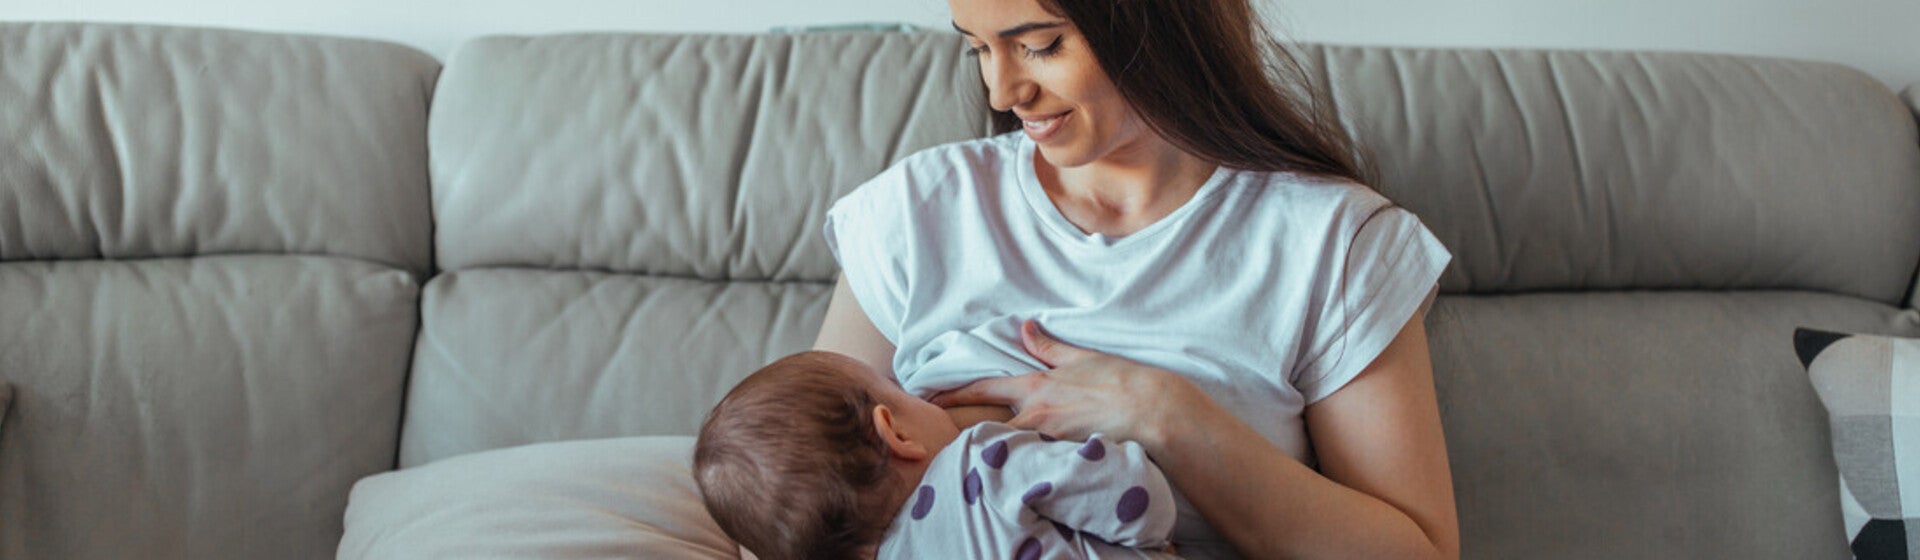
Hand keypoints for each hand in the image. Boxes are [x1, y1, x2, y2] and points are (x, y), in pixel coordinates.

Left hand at [930, 320, 1206, 447]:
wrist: (1153, 410)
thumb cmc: (1122, 380)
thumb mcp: (1082, 357)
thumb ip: (1049, 347)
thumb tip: (1027, 326)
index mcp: (1036, 386)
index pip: (984, 388)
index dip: (955, 394)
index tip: (932, 398)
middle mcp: (1035, 414)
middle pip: (986, 426)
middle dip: (966, 432)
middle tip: (943, 440)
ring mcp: (1046, 439)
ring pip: (1006, 448)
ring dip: (992, 451)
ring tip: (975, 458)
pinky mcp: (1062, 458)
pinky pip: (1031, 464)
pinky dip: (1020, 466)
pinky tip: (1012, 473)